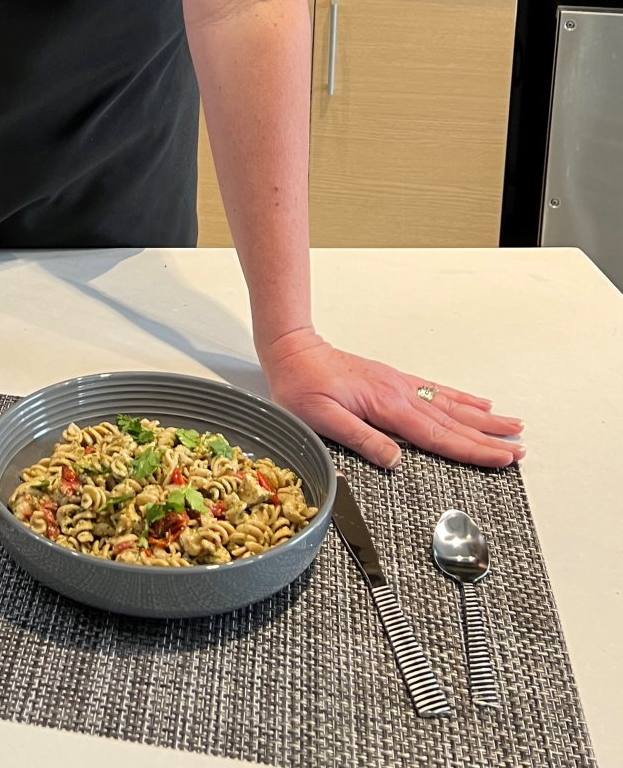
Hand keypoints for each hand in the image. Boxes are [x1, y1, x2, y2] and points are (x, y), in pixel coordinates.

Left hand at [260, 328, 523, 468]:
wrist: (292, 349)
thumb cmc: (301, 384)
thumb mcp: (322, 420)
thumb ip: (360, 439)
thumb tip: (395, 461)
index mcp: (386, 406)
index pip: (438, 436)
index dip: (472, 450)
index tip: (501, 458)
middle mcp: (399, 393)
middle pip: (453, 421)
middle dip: (488, 437)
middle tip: (519, 447)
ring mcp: (398, 384)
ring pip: (449, 404)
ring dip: (481, 417)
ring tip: (510, 423)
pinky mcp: (393, 379)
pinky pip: (435, 390)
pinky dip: (459, 397)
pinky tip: (474, 402)